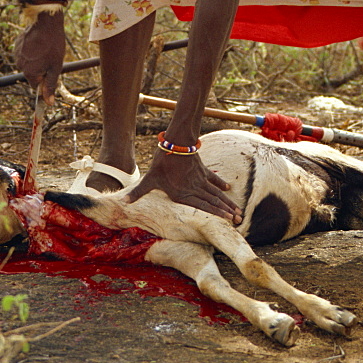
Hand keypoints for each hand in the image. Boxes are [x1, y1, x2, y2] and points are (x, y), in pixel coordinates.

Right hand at [13, 10, 64, 105]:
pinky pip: (24, 53)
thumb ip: (51, 85)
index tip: (51, 71)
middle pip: (31, 74)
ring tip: (44, 48)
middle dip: (40, 69)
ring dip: (36, 60)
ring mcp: (17, 55)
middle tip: (50, 57)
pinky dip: (31, 51)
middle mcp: (20, 65)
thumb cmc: (53, 45)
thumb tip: (48, 103)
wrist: (46, 23)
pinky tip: (38, 43)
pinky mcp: (17, 45)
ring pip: (28, 63)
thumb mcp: (56, 67)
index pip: (36, 85)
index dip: (45, 80)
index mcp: (30, 73)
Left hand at [126, 148, 242, 223]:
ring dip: (227, 202)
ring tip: (238, 210)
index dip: (217, 214)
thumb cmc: (162, 162)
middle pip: (213, 202)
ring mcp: (200, 179)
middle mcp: (194, 189)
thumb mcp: (149, 178)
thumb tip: (123, 202)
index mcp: (183, 194)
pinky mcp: (202, 169)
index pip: (203, 207)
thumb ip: (138, 192)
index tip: (229, 220)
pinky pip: (213, 179)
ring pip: (216, 193)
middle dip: (227, 212)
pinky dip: (220, 184)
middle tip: (239, 220)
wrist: (175, 142)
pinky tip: (228, 189)